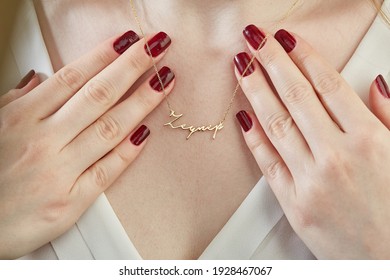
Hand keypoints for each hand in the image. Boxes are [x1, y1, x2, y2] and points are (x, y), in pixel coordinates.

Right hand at [0, 30, 173, 258]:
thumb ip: (18, 102)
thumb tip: (41, 77)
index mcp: (20, 118)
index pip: (71, 77)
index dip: (103, 55)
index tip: (129, 40)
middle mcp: (42, 141)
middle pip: (97, 95)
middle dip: (131, 67)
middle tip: (157, 48)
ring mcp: (58, 172)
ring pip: (109, 128)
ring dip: (141, 102)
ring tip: (163, 81)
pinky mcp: (71, 202)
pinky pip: (107, 170)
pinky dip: (128, 151)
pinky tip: (147, 131)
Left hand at [234, 25, 389, 258]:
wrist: (387, 261)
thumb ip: (389, 117)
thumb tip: (375, 82)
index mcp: (370, 140)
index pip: (328, 85)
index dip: (304, 56)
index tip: (286, 38)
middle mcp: (337, 156)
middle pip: (296, 96)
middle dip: (272, 62)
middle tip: (254, 39)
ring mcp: (311, 180)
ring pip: (276, 123)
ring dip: (255, 90)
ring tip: (241, 67)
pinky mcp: (293, 202)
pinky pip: (268, 162)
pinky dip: (253, 137)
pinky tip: (241, 114)